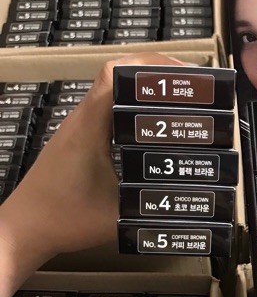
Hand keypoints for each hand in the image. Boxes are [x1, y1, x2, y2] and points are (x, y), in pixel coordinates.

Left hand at [0, 52, 182, 296]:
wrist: (23, 230)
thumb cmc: (65, 220)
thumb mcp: (118, 216)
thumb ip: (155, 206)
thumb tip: (193, 200)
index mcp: (90, 127)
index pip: (117, 74)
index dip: (153, 66)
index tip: (187, 74)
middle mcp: (82, 120)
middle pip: (118, 77)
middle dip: (156, 75)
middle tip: (193, 88)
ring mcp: (77, 129)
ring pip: (112, 94)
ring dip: (143, 92)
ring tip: (180, 103)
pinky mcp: (76, 141)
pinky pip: (106, 112)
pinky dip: (131, 110)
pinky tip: (151, 129)